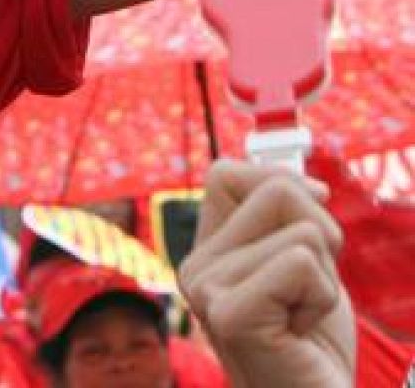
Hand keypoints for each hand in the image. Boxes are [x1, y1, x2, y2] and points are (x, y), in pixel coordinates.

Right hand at [179, 161, 354, 387]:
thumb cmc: (311, 345)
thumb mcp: (302, 264)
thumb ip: (289, 219)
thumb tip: (309, 185)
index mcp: (205, 250)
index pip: (228, 173)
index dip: (282, 188)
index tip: (307, 240)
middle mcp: (194, 266)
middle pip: (274, 192)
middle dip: (319, 239)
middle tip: (306, 294)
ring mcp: (205, 290)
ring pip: (300, 232)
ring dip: (324, 278)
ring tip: (303, 317)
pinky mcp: (229, 314)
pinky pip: (300, 263)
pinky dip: (322, 298)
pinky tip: (301, 332)